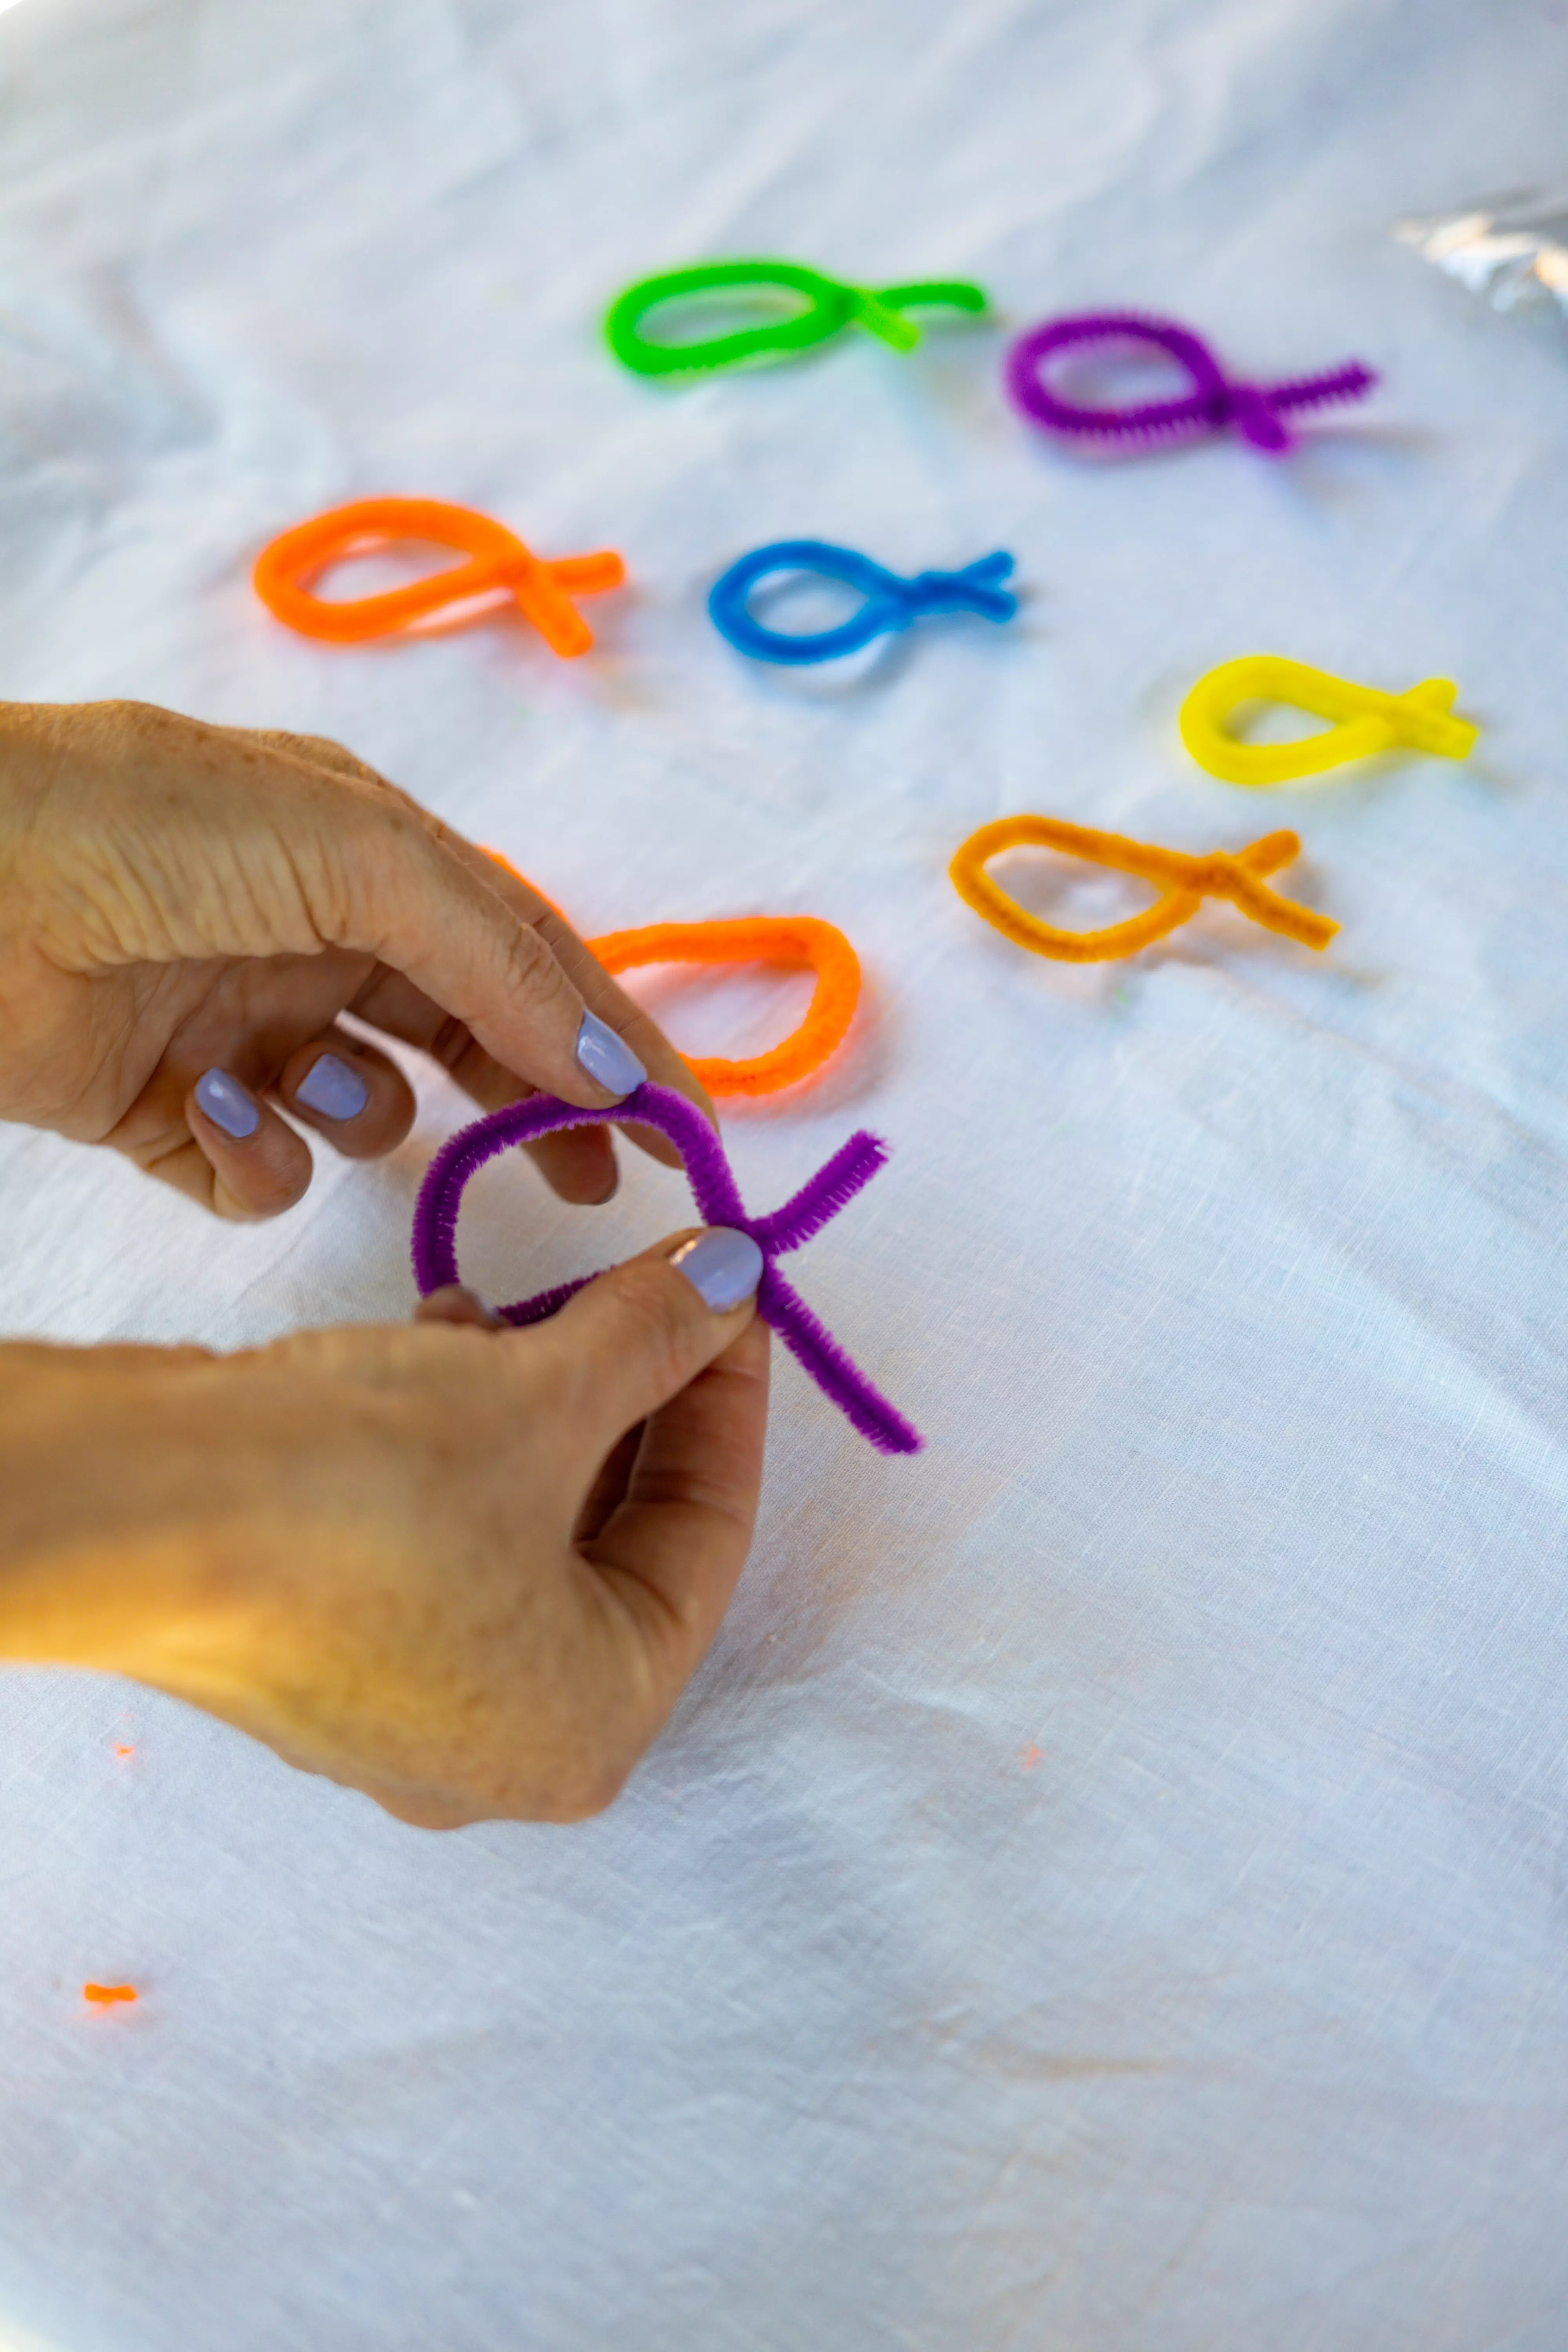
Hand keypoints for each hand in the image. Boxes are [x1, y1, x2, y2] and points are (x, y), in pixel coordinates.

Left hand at [0, 697, 710, 1216]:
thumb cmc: (154, 830)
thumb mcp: (361, 854)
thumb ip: (498, 960)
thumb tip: (611, 1063)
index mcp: (372, 858)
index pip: (527, 958)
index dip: (612, 1040)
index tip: (685, 1129)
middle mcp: (316, 938)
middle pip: (467, 1042)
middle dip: (531, 1107)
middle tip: (591, 1182)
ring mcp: (243, 1025)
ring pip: (364, 1114)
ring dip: (355, 1115)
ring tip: (304, 1083)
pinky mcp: (166, 1108)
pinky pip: (257, 1170)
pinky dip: (249, 1156)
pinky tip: (207, 1110)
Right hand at [0, 1231, 768, 1824]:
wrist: (133, 1512)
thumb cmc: (363, 1493)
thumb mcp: (543, 1396)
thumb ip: (655, 1337)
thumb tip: (732, 1274)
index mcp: (590, 1728)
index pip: (709, 1538)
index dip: (727, 1396)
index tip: (730, 1293)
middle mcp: (498, 1750)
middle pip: (615, 1538)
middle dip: (628, 1398)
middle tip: (642, 1290)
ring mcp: (400, 1708)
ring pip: (521, 1527)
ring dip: (537, 1404)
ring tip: (511, 1308)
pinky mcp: (323, 1648)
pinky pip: (436, 1534)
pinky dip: (456, 1438)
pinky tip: (438, 1340)